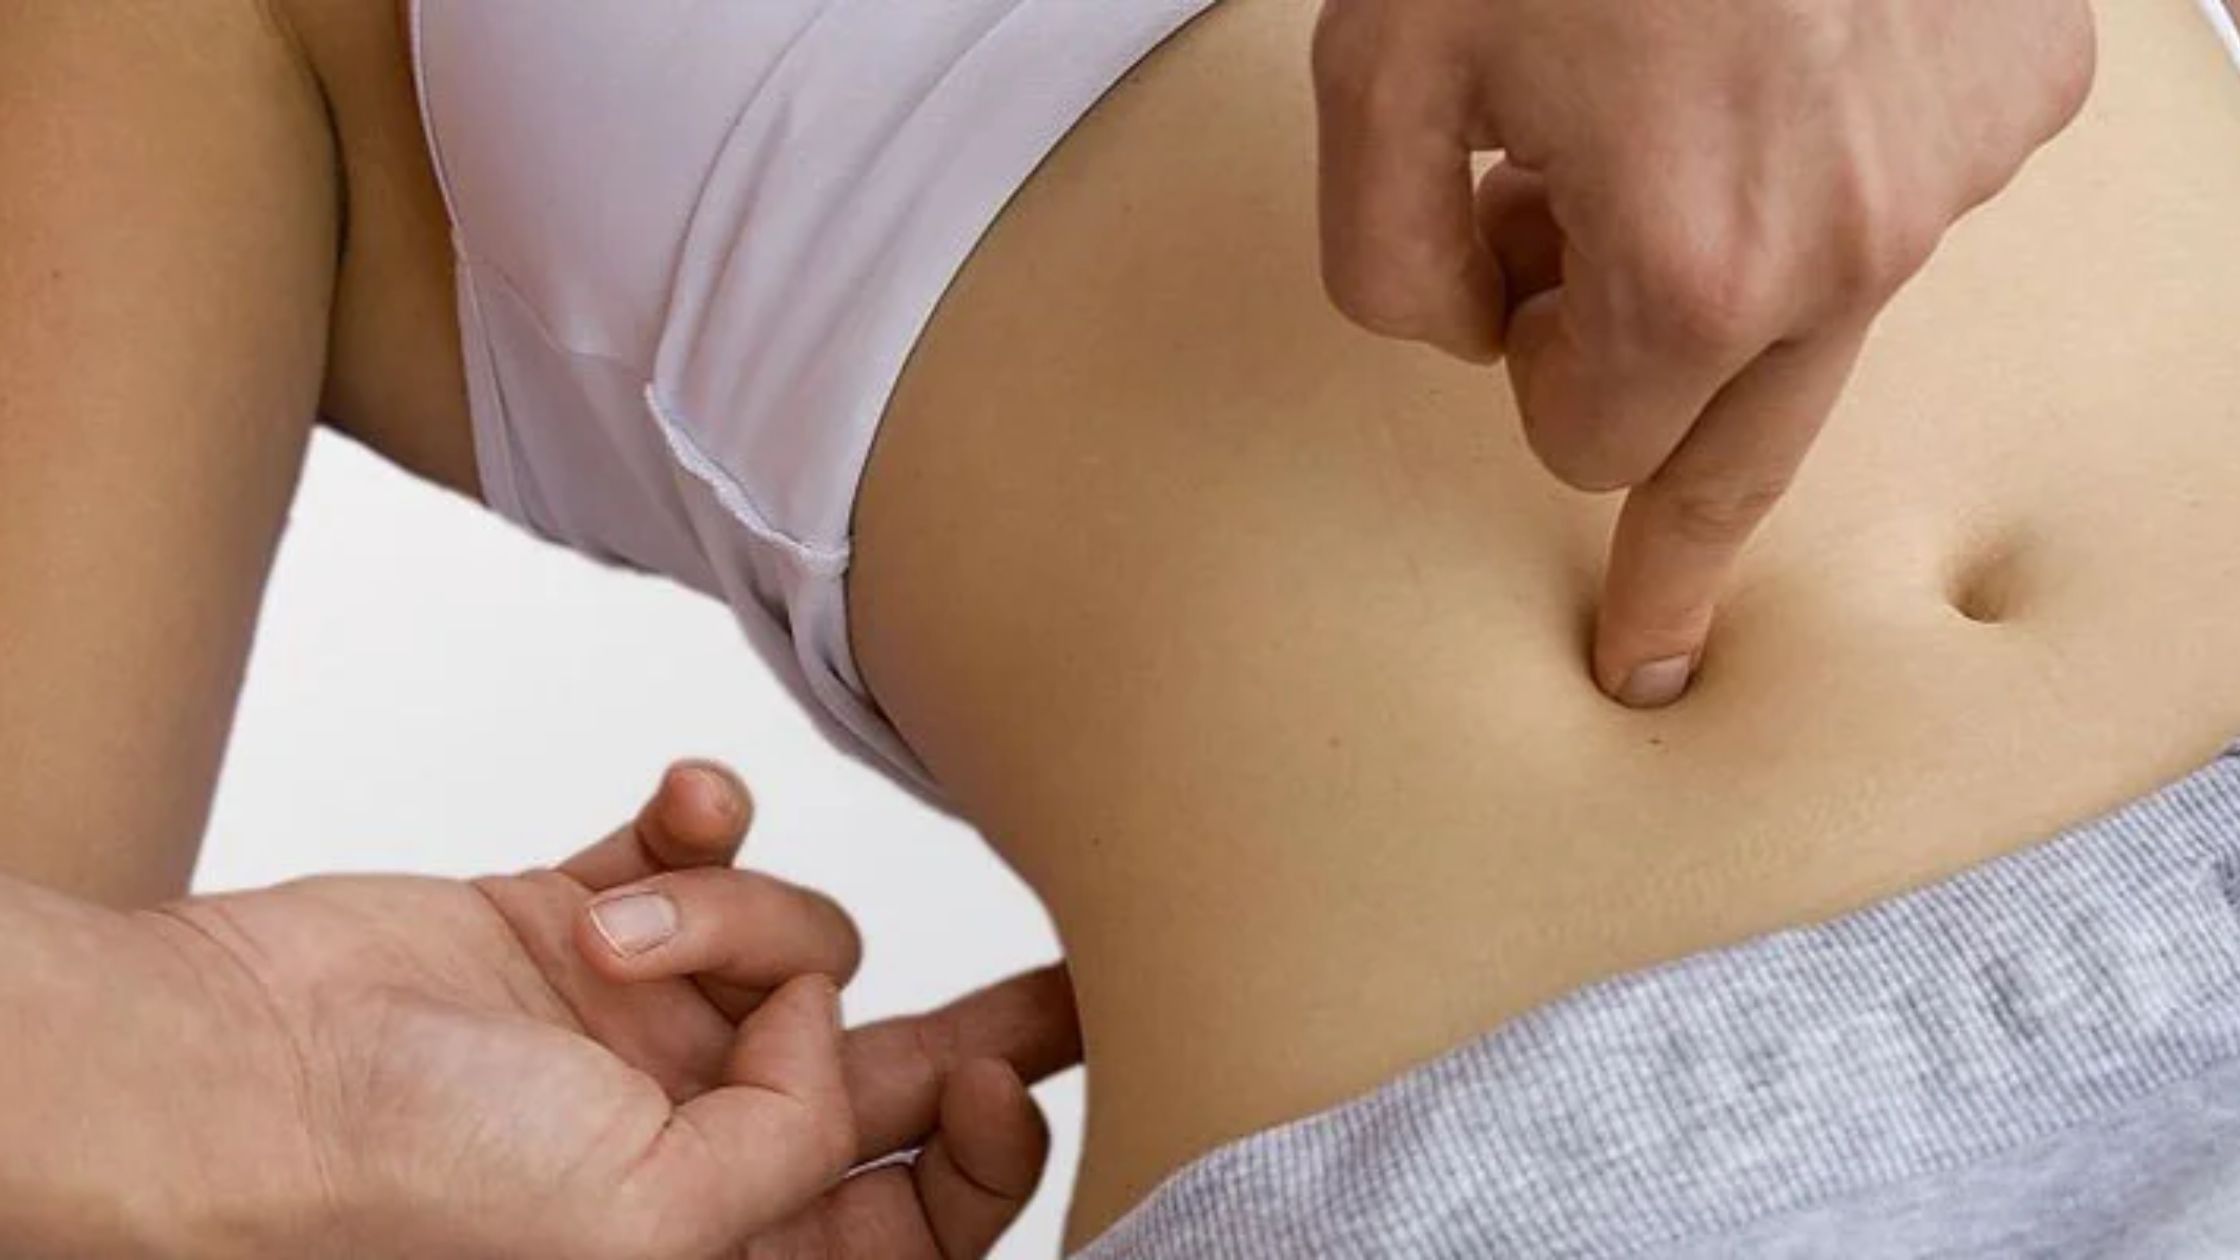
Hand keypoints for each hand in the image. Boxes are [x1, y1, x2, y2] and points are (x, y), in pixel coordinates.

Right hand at [149, 762, 1079, 1259]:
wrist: (228, 1069)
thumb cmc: (405, 1183)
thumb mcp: (653, 1224)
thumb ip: (791, 1145)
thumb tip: (839, 1044)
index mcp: (723, 1245)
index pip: (909, 1214)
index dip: (987, 1154)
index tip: (1010, 1079)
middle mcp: (691, 1142)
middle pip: (890, 1084)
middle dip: (989, 1028)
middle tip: (1084, 982)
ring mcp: (634, 1033)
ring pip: (786, 939)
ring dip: (734, 913)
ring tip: (623, 940)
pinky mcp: (572, 931)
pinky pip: (687, 856)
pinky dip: (698, 827)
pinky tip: (682, 807)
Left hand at [1312, 0, 2096, 703]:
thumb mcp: (1380, 69)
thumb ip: (1393, 261)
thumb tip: (1477, 334)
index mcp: (1694, 268)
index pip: (1596, 442)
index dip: (1533, 379)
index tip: (1521, 309)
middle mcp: (1858, 245)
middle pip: (1745, 451)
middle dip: (1674, 530)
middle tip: (1652, 644)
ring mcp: (1961, 162)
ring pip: (1826, 305)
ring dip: (1739, 266)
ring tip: (1673, 111)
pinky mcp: (2024, 81)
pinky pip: (1908, 183)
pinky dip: (1831, 157)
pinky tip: (1775, 53)